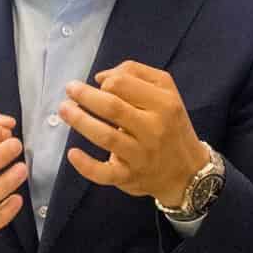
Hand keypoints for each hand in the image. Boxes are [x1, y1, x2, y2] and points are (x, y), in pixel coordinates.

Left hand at [58, 61, 206, 205]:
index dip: (105, 82)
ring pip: (106, 137)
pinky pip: (104, 173)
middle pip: (113, 108)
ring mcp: (141, 155)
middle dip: (85, 96)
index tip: (98, 85)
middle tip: (69, 90)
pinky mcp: (130, 177)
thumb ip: (136, 75)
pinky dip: (86, 165)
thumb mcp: (166, 92)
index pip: (124, 85)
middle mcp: (153, 129)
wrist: (187, 171)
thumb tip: (101, 77)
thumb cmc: (170, 125)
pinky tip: (72, 153)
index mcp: (163, 103)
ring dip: (80, 121)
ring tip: (64, 110)